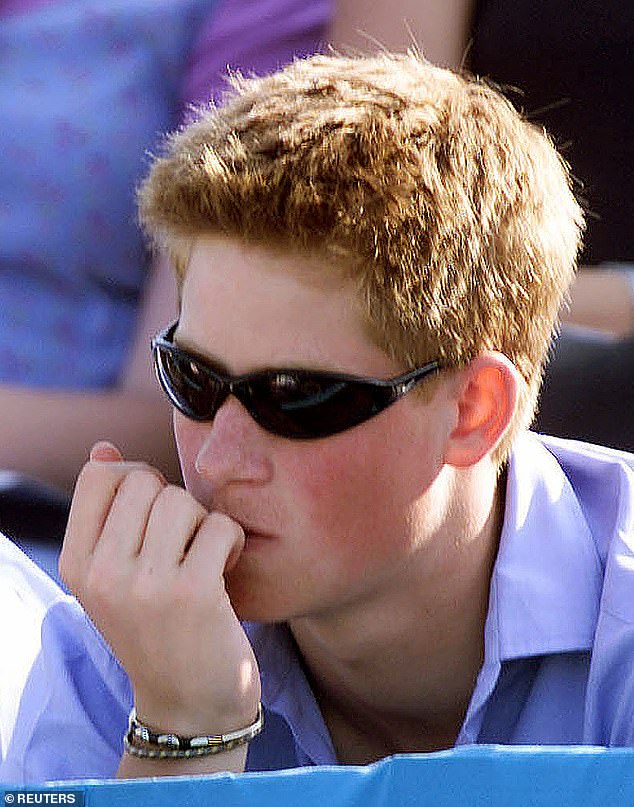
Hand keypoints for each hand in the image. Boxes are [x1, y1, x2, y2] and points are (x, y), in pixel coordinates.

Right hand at [59, 441, 260, 735]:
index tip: (153, 514)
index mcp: (78, 564)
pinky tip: (227, 571)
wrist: (190, 705)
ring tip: (204, 557)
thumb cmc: (159, 628)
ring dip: (203, 523)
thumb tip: (104, 447)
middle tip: (183, 544)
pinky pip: (219, 526)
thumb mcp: (118, 576)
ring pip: (181, 500)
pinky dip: (233, 542)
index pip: (98, 474)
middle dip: (174, 504)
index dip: (135, 478)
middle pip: (145, 481)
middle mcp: (102, 574)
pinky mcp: (192, 593)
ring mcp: (145, 585)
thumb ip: (108, 512)